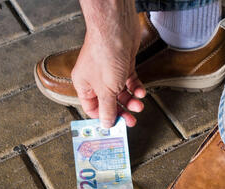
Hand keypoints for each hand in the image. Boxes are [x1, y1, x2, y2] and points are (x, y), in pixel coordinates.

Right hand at [72, 0, 145, 127]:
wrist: (116, 27)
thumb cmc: (104, 53)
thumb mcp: (106, 90)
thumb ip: (107, 108)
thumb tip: (106, 124)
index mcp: (84, 85)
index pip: (93, 108)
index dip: (104, 117)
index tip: (115, 124)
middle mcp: (95, 79)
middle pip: (109, 102)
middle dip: (121, 111)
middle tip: (131, 120)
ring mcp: (109, 71)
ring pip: (121, 93)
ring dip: (131, 101)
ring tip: (139, 105)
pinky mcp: (122, 65)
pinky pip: (130, 81)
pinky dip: (136, 88)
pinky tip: (141, 92)